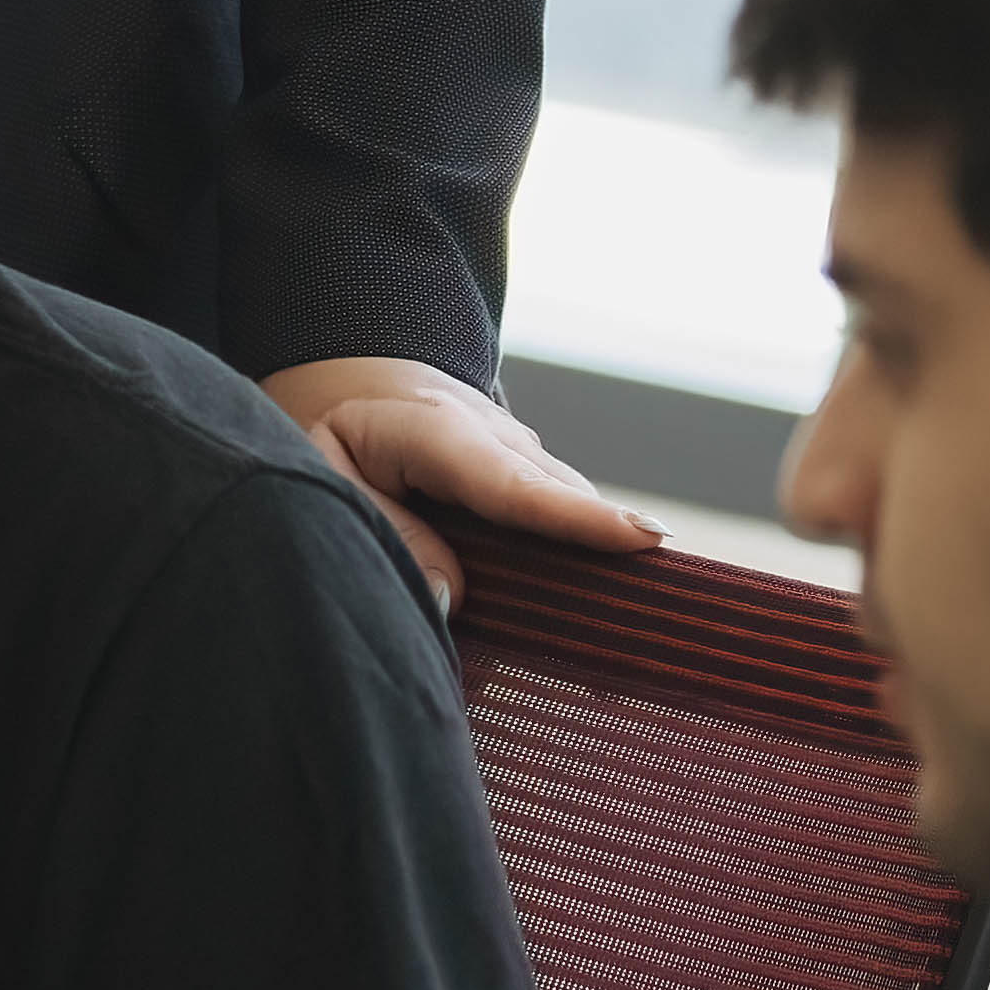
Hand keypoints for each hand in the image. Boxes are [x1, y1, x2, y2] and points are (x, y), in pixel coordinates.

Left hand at [259, 354, 660, 614]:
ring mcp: (518, 448)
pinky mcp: (527, 468)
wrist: (347, 377)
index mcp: (437, 430)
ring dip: (599, 552)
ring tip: (647, 611)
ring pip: (565, 504)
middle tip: (663, 604)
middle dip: (613, 544)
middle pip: (561, 498)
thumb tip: (453, 597)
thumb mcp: (325, 474)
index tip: (642, 539)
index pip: (514, 485)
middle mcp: (494, 433)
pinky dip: (576, 547)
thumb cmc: (327, 429)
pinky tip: (600, 597)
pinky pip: (556, 510)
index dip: (576, 519)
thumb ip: (388, 533)